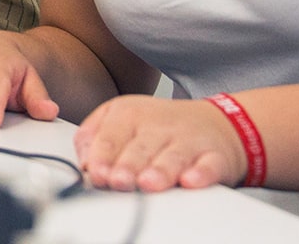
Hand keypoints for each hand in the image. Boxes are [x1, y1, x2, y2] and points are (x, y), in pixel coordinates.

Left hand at [74, 94, 246, 191]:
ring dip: (160, 171)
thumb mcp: (118, 118)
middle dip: (128, 166)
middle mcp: (158, 126)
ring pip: (172, 157)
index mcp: (129, 114)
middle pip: (140, 148)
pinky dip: (201, 174)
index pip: (110, 137)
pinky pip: (208, 165)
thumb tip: (84, 162)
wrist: (212, 122)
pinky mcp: (214, 156)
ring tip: (148, 183)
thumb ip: (93, 137)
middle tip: (118, 181)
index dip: (102, 156)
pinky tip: (190, 180)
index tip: (96, 173)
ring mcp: (188, 140)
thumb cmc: (157, 126)